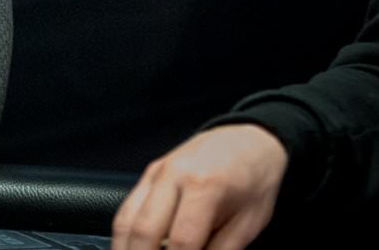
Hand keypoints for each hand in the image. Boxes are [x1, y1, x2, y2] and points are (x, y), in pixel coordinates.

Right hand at [112, 124, 288, 249]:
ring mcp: (157, 173)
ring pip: (127, 220)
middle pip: (144, 231)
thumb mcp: (250, 223)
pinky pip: (128, 209)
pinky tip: (131, 248)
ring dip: (126, 248)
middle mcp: (173, 175)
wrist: (247, 141)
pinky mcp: (149, 174)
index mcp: (205, 186)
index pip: (182, 241)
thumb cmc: (254, 181)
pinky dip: (124, 234)